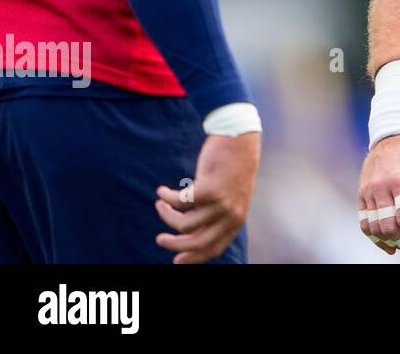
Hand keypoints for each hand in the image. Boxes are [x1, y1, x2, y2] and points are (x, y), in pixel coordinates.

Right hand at [155, 132, 260, 263]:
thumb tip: (189, 234)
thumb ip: (216, 215)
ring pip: (183, 224)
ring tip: (160, 204)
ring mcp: (222, 203)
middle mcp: (231, 215)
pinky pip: (179, 202)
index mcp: (236, 219)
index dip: (193, 257)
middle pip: (197, 242)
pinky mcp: (210, 189)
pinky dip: (166, 198)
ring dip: (166, 215)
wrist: (240, 138)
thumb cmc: (231, 167)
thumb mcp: (229, 196)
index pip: (214, 248)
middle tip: (160, 239)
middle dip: (174, 244)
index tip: (176, 261)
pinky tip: (161, 191)